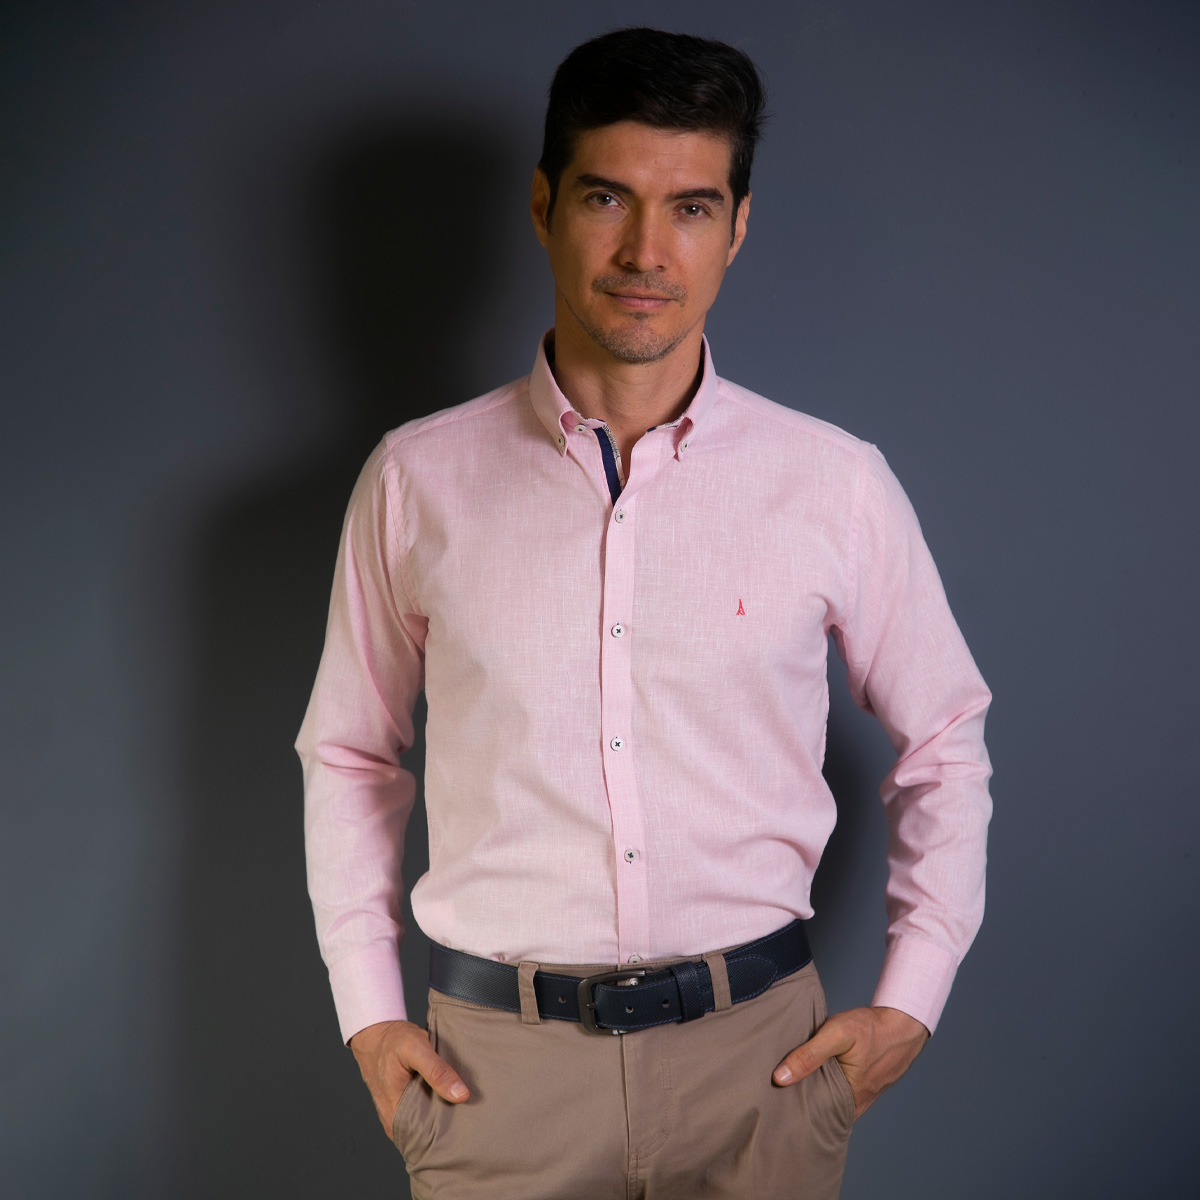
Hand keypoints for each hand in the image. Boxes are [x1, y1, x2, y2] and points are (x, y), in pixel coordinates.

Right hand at [349, 1019, 469, 1134]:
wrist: (374, 1032)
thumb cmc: (393, 1041)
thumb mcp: (416, 1049)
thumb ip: (437, 1071)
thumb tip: (461, 1095)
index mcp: (395, 1117)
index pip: (426, 1140)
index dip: (448, 1134)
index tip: (469, 1125)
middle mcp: (396, 1120)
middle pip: (428, 1132)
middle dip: (449, 1124)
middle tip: (472, 1114)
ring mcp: (399, 1112)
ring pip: (427, 1120)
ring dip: (443, 1112)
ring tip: (464, 1104)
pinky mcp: (404, 1102)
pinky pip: (424, 1109)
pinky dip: (436, 1102)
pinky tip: (450, 1094)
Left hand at [772, 1006, 929, 1119]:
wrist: (903, 1023)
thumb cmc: (872, 1028)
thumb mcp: (837, 1034)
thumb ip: (808, 1055)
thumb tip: (780, 1078)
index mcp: (849, 1099)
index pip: (814, 1119)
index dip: (793, 1114)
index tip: (771, 1108)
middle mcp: (856, 1104)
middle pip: (821, 1113)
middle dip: (800, 1107)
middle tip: (773, 1099)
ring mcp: (862, 1097)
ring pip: (830, 1104)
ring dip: (813, 1096)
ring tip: (786, 1089)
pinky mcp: (863, 1087)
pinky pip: (840, 1094)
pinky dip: (826, 1089)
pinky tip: (811, 1078)